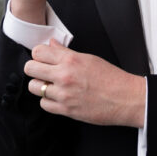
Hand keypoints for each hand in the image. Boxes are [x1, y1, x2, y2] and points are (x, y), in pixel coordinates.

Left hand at [24, 39, 145, 127]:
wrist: (126, 99)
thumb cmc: (112, 78)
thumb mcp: (89, 58)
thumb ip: (66, 52)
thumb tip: (52, 45)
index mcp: (71, 60)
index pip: (38, 52)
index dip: (38, 55)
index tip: (42, 58)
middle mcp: (65, 76)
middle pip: (30, 68)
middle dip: (34, 69)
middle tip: (42, 72)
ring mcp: (64, 94)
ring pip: (34, 87)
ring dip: (40, 86)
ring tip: (51, 86)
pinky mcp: (66, 110)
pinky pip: (44, 104)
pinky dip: (48, 101)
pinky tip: (58, 97)